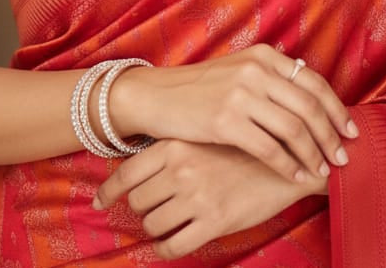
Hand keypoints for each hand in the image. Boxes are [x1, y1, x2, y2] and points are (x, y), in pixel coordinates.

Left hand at [94, 138, 327, 259]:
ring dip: (155, 228)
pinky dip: (165, 249)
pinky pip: (174, 246)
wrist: (286, 160)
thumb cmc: (243, 147)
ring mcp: (197, 196)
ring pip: (153, 224)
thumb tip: (139, 165)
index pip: (126, 173)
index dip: (108, 191)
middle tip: (152, 208)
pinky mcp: (214, 221)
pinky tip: (170, 244)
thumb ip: (174, 148)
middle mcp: (181, 169)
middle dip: (141, 209)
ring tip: (165, 224)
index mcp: (176, 145)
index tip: (99, 201)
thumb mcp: (204, 136)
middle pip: (138, 202)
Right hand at [110, 44, 357, 182]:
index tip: (350, 131)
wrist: (158, 96)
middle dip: (331, 136)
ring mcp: (241, 94)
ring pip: (294, 129)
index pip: (314, 82)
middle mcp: (256, 70)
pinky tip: (295, 176)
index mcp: (264, 55)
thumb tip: (311, 92)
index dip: (337, 109)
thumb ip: (272, 76)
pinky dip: (288, 166)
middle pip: (310, 107)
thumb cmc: (202, 88)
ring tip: (322, 170)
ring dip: (314, 154)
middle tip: (343, 158)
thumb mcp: (239, 69)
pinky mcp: (226, 121)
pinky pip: (269, 149)